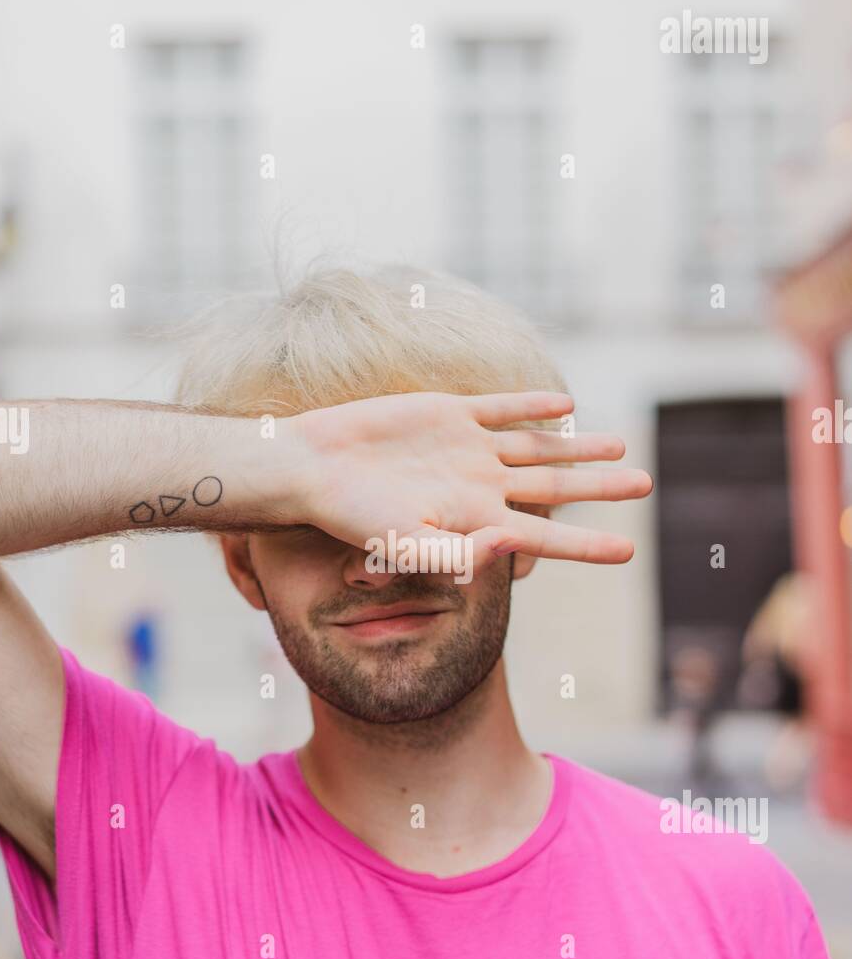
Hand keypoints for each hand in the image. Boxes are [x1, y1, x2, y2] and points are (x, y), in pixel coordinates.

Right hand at [288, 390, 651, 570]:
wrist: (312, 467)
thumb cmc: (352, 517)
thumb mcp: (407, 546)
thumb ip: (462, 552)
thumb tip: (515, 541)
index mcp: (476, 523)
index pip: (546, 536)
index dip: (588, 545)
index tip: (630, 552)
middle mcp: (479, 487)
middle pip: (555, 487)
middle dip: (601, 487)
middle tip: (646, 485)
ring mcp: (467, 449)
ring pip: (538, 446)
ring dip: (579, 446)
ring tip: (622, 445)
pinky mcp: (448, 414)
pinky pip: (501, 409)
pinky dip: (534, 406)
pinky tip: (565, 406)